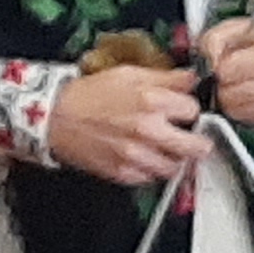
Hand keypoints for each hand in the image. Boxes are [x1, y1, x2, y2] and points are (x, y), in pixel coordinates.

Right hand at [44, 60, 204, 186]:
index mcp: (151, 100)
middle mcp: (147, 129)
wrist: (56, 117)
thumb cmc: (89, 94)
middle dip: (198, 142)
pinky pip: (152, 179)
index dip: (190, 110)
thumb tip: (191, 78)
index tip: (184, 111)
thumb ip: (165, 77)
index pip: (193, 110)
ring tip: (167, 149)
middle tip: (193, 139)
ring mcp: (136, 154)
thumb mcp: (128, 74)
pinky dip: (152, 170)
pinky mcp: (123, 173)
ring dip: (175, 158)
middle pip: (196, 146)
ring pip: (177, 167)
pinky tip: (145, 157)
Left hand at [196, 16, 253, 126]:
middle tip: (224, 75)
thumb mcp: (231, 29)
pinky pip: (246, 118)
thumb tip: (208, 67)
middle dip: (220, 86)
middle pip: (230, 95)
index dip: (216, 69)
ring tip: (235, 82)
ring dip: (228, 98)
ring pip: (236, 110)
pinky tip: (244, 93)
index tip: (220, 63)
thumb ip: (213, 43)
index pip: (227, 72)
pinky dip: (239, 108)